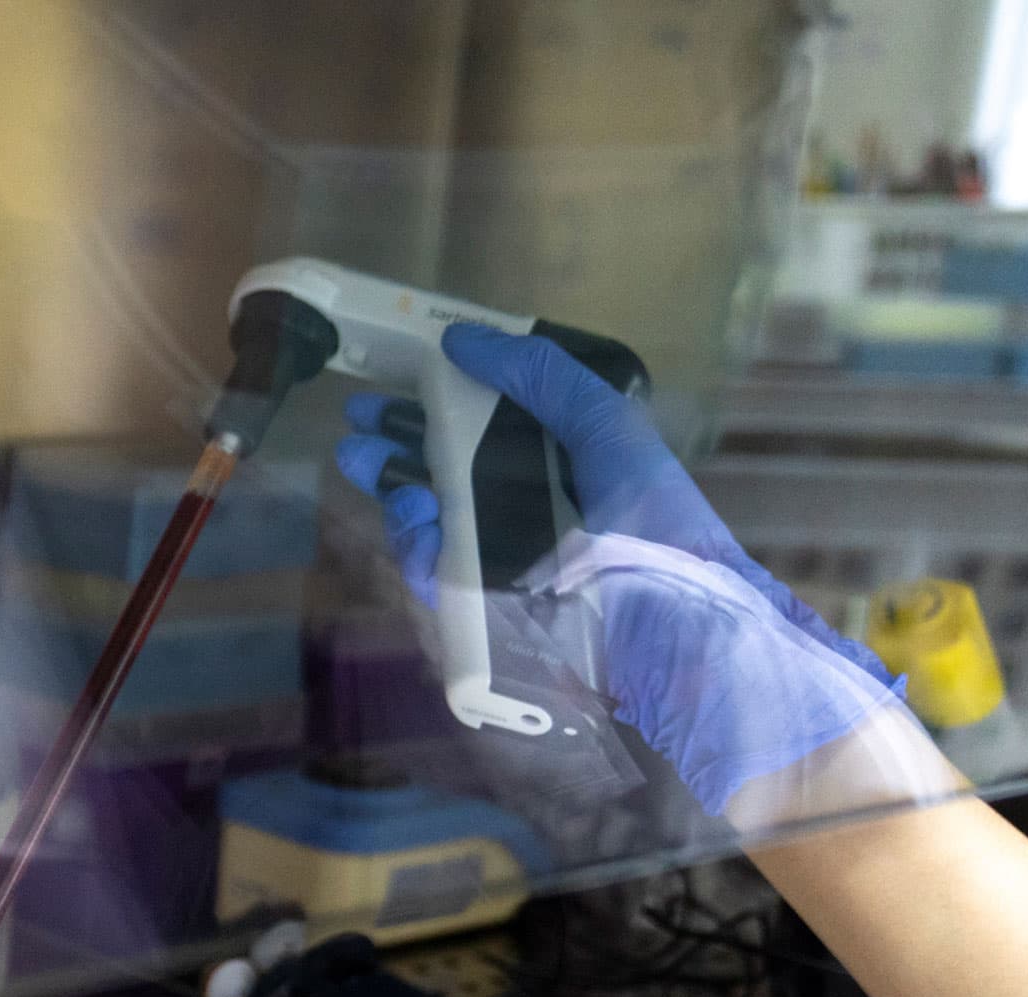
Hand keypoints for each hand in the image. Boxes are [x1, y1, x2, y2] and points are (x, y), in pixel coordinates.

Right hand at [333, 323, 905, 815]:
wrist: (671, 628)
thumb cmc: (652, 522)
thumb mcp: (607, 430)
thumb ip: (543, 377)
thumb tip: (461, 338)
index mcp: (555, 463)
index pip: (482, 424)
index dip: (434, 400)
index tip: (392, 380)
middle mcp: (521, 510)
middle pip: (439, 469)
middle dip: (393, 445)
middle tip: (356, 428)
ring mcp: (499, 563)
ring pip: (426, 521)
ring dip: (394, 492)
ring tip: (377, 472)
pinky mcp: (483, 612)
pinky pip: (432, 573)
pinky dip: (415, 547)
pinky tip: (416, 525)